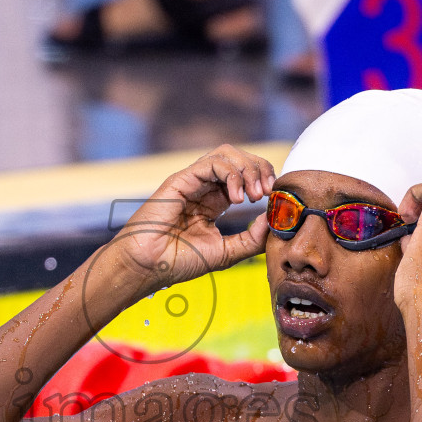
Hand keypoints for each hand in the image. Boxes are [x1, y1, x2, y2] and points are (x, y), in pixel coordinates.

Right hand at [107, 144, 273, 290]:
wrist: (147, 267)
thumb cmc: (178, 262)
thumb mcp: (227, 253)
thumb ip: (252, 239)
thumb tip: (274, 219)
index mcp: (214, 201)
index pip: (246, 176)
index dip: (263, 179)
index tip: (273, 197)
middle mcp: (203, 187)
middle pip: (239, 159)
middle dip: (259, 169)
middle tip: (266, 193)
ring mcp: (191, 181)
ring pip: (226, 154)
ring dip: (247, 169)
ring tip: (253, 195)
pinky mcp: (180, 180)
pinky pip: (211, 163)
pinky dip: (231, 174)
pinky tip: (237, 197)